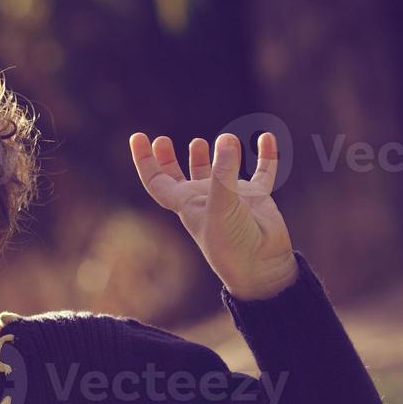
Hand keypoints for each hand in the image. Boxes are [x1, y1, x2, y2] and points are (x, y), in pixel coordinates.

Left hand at [129, 132, 298, 299]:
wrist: (262, 267)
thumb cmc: (234, 243)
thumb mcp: (223, 206)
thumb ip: (224, 173)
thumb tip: (227, 139)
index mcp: (187, 204)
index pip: (157, 181)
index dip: (145, 160)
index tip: (138, 137)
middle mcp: (205, 200)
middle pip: (179, 178)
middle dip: (167, 159)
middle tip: (162, 140)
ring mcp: (232, 198)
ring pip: (216, 174)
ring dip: (208, 159)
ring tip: (198, 142)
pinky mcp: (257, 198)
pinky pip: (262, 172)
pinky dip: (264, 155)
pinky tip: (265, 138)